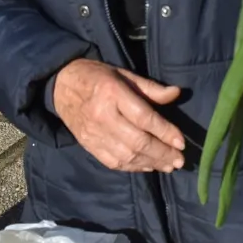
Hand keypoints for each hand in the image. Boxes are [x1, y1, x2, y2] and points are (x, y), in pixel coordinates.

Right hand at [52, 59, 186, 171]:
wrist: (61, 86)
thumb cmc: (97, 77)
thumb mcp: (124, 74)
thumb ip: (150, 87)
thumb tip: (176, 93)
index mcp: (113, 93)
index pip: (143, 117)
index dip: (165, 132)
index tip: (181, 143)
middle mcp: (103, 115)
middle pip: (137, 141)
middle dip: (161, 153)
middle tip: (179, 160)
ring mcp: (93, 133)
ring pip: (126, 155)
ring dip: (150, 163)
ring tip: (168, 166)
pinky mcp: (88, 145)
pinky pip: (113, 162)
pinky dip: (133, 167)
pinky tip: (148, 166)